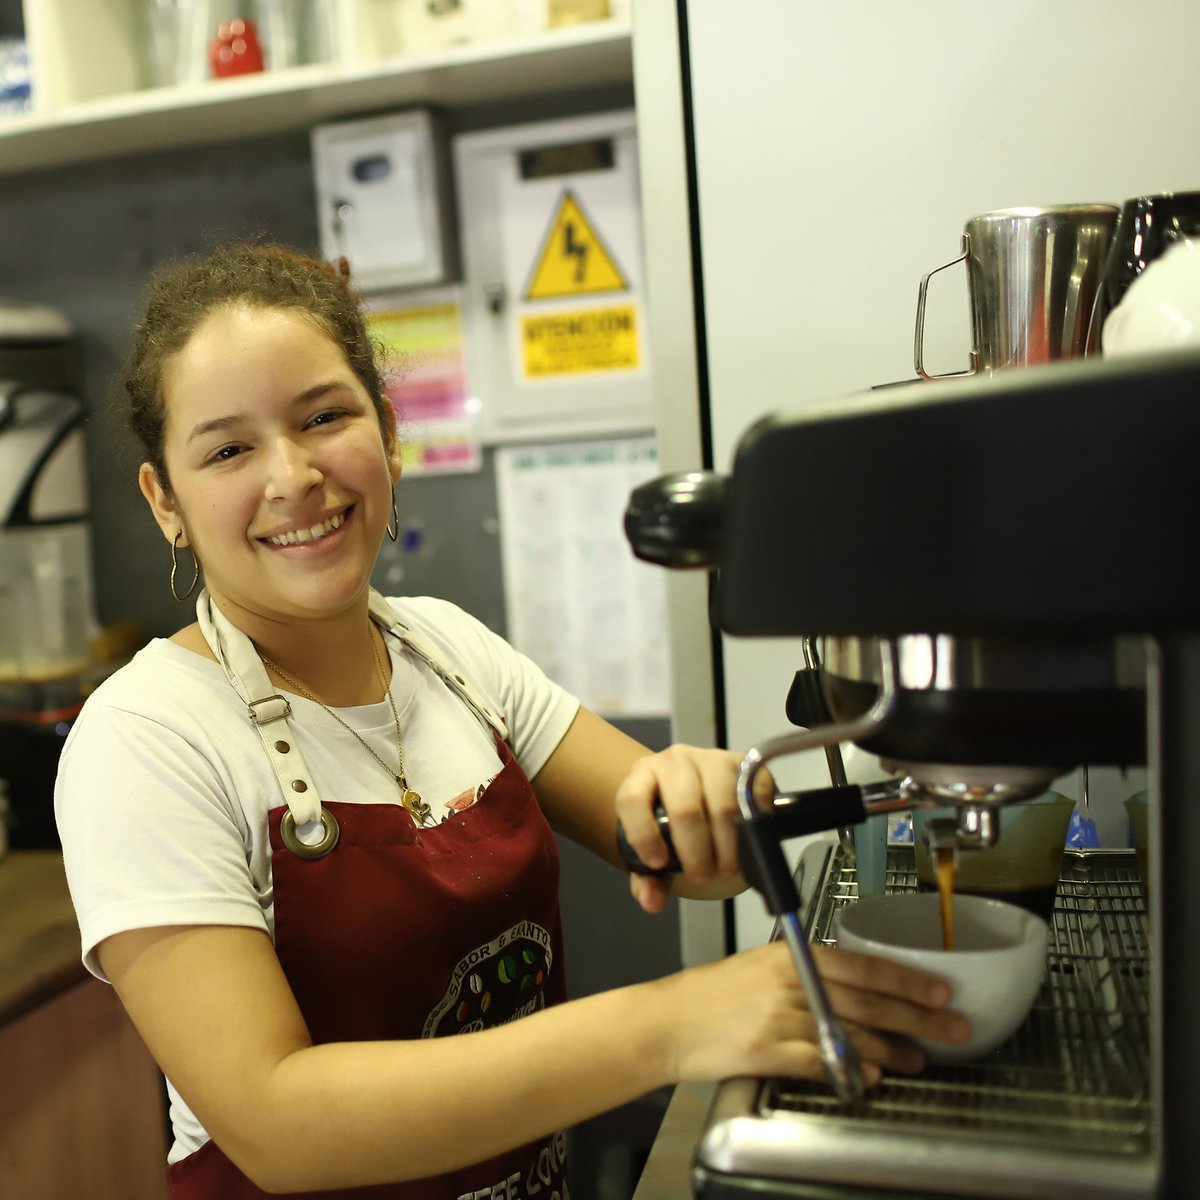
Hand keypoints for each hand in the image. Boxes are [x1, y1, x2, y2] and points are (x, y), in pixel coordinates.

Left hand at [614, 745, 774, 912]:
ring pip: (722, 805)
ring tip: (726, 868)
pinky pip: (753, 793)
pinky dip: (753, 825)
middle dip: (695, 852)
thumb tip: (652, 902)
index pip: (632, 799)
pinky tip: (748, 843)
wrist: (698, 787)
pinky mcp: (742, 763)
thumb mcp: (653, 846)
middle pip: (684, 808)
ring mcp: (710, 758)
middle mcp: (674, 761)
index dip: (644, 834)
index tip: (658, 864)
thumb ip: (647, 878)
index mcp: (642, 776)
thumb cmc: (670, 819)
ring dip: (727, 846)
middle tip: (702, 876)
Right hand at [653, 941, 970, 1086]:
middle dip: (918, 1016)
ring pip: (852, 1032)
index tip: (940, 989)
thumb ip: (806, 976)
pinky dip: (849, 1070)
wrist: (668, 1020)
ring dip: (891, 1050)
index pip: (863, 964)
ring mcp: (780, 1016)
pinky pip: (821, 1061)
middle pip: (868, 1000)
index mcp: (790, 955)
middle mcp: (790, 981)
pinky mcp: (768, 1051)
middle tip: (953, 1027)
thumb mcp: (760, 967)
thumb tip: (852, 994)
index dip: (906, 979)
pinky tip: (867, 1076)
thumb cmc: (711, 995)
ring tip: (916, 1060)